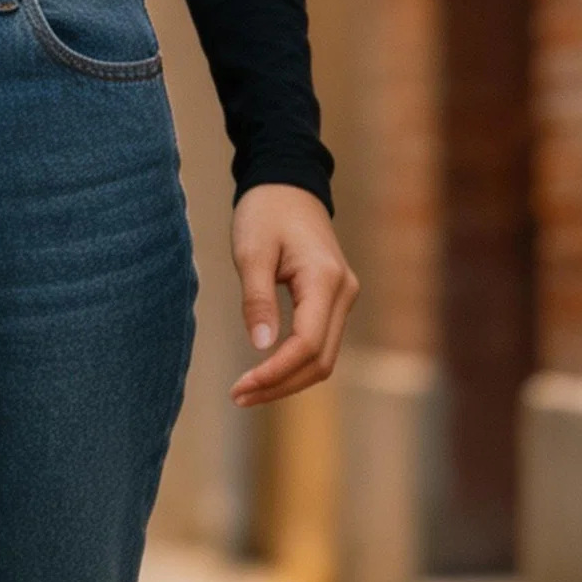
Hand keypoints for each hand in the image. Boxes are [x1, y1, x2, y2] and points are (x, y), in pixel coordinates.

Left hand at [229, 184, 358, 407]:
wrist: (287, 184)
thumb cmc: (265, 212)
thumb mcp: (252, 251)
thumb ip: (257, 299)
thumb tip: (260, 347)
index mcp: (325, 279)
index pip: (307, 344)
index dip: (275, 373)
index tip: (241, 386)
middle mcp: (344, 293)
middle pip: (320, 360)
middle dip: (280, 385)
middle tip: (237, 397)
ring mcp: (343, 298)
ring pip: (323, 358)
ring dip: (287, 380)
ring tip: (246, 392)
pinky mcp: (334, 301)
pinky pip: (319, 344)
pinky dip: (294, 364)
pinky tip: (265, 373)